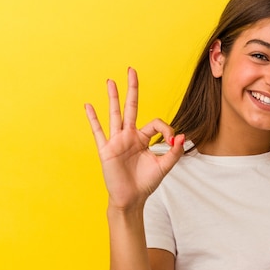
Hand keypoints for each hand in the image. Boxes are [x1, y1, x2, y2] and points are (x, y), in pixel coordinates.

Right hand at [84, 67, 184, 209]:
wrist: (131, 199)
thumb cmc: (146, 183)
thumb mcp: (164, 167)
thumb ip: (174, 152)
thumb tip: (181, 135)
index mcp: (143, 138)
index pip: (156, 123)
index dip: (167, 129)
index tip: (172, 141)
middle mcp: (129, 135)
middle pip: (131, 107)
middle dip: (132, 89)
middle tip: (132, 70)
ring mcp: (117, 141)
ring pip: (115, 114)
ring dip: (113, 97)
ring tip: (110, 81)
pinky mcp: (106, 149)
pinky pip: (99, 131)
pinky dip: (93, 119)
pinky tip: (88, 106)